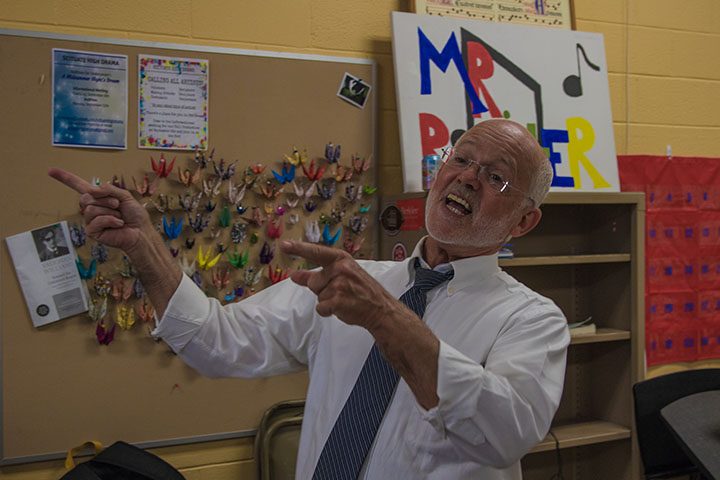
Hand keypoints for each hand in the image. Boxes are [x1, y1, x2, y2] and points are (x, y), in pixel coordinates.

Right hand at [48, 168, 151, 252]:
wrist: (141, 232)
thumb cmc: (135, 215)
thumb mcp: (124, 196)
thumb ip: (109, 189)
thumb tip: (92, 190)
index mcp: (98, 198)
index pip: (78, 186)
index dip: (65, 178)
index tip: (51, 171)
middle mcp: (92, 208)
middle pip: (86, 197)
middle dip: (106, 199)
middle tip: (117, 205)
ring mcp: (91, 221)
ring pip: (91, 209)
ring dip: (110, 211)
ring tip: (119, 216)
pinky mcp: (92, 232)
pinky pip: (97, 220)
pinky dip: (111, 220)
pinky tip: (118, 224)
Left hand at [280, 240, 404, 329]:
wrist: (380, 308)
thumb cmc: (361, 290)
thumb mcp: (341, 275)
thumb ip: (315, 274)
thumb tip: (294, 275)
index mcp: (341, 259)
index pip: (316, 252)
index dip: (298, 248)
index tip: (284, 245)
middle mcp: (340, 269)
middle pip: (313, 282)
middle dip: (322, 289)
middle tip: (341, 291)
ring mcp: (340, 284)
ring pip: (317, 296)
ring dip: (327, 301)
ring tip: (344, 299)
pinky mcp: (339, 300)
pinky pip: (321, 308)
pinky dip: (328, 311)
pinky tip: (342, 308)